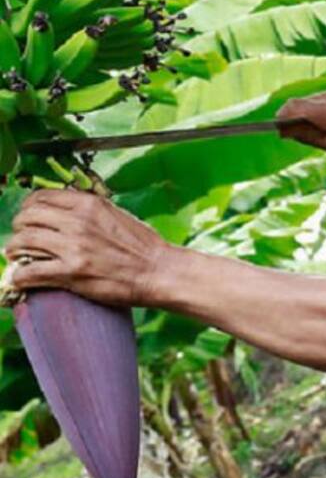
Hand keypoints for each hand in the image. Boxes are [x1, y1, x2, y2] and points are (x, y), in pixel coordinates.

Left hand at [4, 189, 172, 307]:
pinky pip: (29, 272)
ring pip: (22, 242)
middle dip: (19, 229)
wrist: (159, 271)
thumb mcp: (116, 214)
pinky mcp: (72, 272)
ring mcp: (73, 247)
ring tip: (17, 257)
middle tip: (22, 240)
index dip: (27, 208)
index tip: (28, 218)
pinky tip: (21, 279)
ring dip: (14, 251)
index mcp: (88, 204)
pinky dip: (19, 277)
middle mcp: (77, 222)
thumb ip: (89, 210)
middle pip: (26, 218)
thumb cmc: (143, 246)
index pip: (40, 197)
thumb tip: (65, 212)